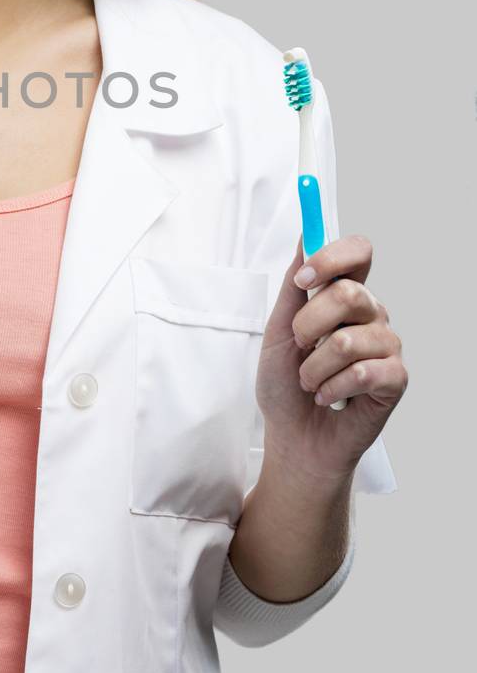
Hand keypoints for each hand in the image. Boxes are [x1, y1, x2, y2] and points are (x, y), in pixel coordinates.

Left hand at [256, 233, 407, 484]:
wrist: (293, 435)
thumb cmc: (285, 384)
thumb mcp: (277, 330)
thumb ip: (294, 286)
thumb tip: (305, 237)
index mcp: (345, 296)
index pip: (359, 252)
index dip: (333, 257)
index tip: (303, 277)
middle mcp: (372, 315)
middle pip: (350, 294)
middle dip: (308, 324)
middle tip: (298, 346)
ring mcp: (387, 346)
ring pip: (348, 340)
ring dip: (314, 367)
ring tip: (310, 382)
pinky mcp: (395, 380)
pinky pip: (364, 372)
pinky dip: (333, 388)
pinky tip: (328, 397)